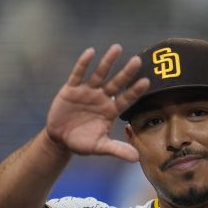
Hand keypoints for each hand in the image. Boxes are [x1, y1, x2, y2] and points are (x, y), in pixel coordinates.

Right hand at [46, 44, 149, 160]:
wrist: (60, 139)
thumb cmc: (83, 142)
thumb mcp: (100, 146)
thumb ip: (117, 149)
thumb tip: (136, 158)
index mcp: (111, 110)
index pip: (126, 98)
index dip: (135, 91)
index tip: (146, 81)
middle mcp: (102, 98)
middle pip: (116, 82)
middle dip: (126, 72)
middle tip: (138, 60)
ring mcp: (87, 92)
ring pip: (100, 74)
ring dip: (108, 62)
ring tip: (117, 48)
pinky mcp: (72, 89)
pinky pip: (78, 74)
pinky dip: (84, 64)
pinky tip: (90, 52)